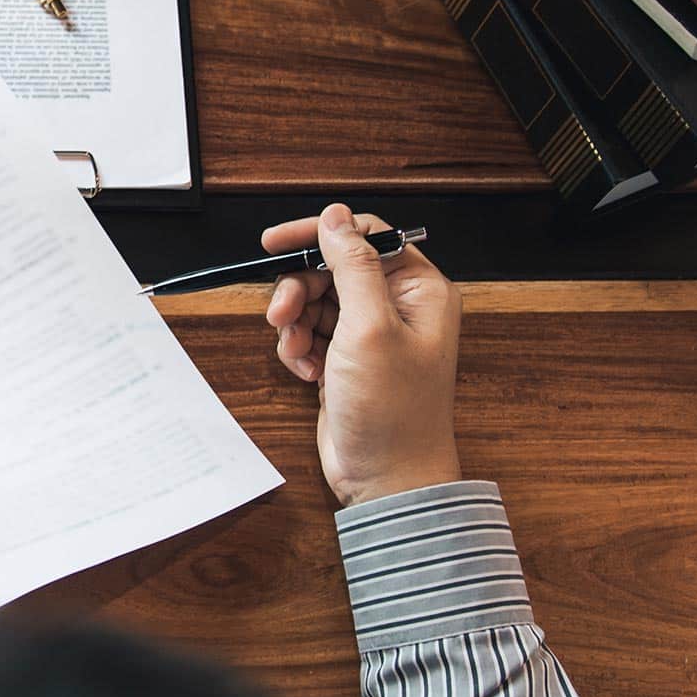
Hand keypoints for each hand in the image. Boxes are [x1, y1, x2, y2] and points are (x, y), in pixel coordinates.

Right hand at [262, 203, 463, 508]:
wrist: (387, 479)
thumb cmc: (394, 413)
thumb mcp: (370, 328)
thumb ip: (352, 266)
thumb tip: (336, 218)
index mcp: (419, 290)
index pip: (365, 236)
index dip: (319, 234)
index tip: (276, 242)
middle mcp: (398, 306)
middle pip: (331, 267)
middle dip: (299, 289)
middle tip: (280, 314)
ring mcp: (371, 334)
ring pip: (315, 300)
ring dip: (296, 322)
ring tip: (298, 351)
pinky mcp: (348, 358)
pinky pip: (310, 332)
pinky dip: (299, 347)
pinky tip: (307, 371)